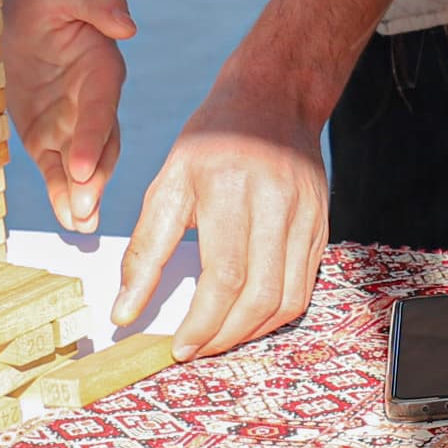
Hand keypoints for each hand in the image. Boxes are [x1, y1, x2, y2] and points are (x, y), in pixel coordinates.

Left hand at [0, 0, 132, 232]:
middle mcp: (93, 100)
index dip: (94, 137)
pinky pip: (56, 168)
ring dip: (82, 194)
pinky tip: (67, 219)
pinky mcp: (48, 135)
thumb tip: (127, 26)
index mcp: (101, 66)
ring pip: (82, 164)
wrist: (14, 5)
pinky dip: (62, 193)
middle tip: (85, 210)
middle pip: (100, 144)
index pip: (101, 107)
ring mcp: (71, 121)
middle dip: (94, 179)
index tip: (85, 168)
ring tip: (79, 223)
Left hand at [116, 63, 327, 356]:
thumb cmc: (213, 139)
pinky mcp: (322, 227)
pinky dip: (274, 314)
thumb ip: (146, 251)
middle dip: (224, 337)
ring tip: (218, 339)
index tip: (178, 347)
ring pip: (288, 300)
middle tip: (194, 349)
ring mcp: (308, 217)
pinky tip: (246, 317)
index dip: (203, 323)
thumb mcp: (168, 183)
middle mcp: (278, 204)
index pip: (225, 277)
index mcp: (232, 189)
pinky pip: (304, 287)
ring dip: (251, 333)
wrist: (275, 98)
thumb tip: (125, 311)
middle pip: (260, 297)